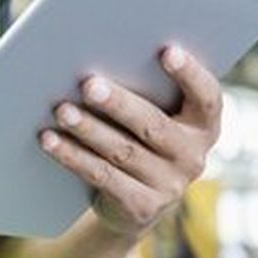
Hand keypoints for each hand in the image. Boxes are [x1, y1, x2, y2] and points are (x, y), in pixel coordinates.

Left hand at [40, 45, 221, 237]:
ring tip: (62, 110)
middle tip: (89, 84)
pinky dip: (73, 156)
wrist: (135, 202)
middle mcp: (193, 157)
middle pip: (154, 125)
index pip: (206, 98)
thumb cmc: (141, 139)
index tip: (167, 50)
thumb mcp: (154, 115)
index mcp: (203, 126)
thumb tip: (98, 61)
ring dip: (88, 129)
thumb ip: (146, 90)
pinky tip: (50, 139)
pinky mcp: (142, 207)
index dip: (190, 74)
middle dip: (119, 103)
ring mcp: (169, 186)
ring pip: (123, 151)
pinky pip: (102, 177)